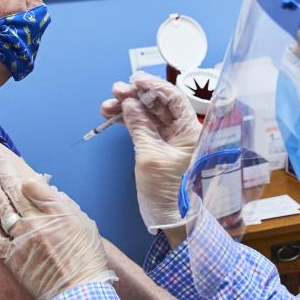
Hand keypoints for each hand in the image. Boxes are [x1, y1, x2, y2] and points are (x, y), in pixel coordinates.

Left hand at [0, 143, 115, 299]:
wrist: (78, 291)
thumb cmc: (87, 260)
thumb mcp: (85, 226)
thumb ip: (66, 207)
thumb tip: (51, 193)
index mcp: (57, 211)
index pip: (34, 184)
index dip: (21, 174)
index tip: (12, 166)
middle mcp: (36, 220)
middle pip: (14, 188)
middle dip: (0, 168)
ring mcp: (22, 237)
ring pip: (0, 205)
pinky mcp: (12, 256)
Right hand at [100, 71, 201, 233]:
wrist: (171, 219)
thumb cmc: (168, 191)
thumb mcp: (150, 157)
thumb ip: (139, 127)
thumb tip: (130, 104)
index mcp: (191, 131)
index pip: (174, 98)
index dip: (154, 86)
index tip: (134, 80)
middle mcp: (183, 132)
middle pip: (159, 104)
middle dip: (136, 95)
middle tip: (116, 91)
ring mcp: (170, 140)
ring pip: (148, 114)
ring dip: (128, 107)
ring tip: (108, 105)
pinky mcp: (158, 148)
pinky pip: (143, 127)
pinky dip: (128, 121)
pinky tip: (113, 116)